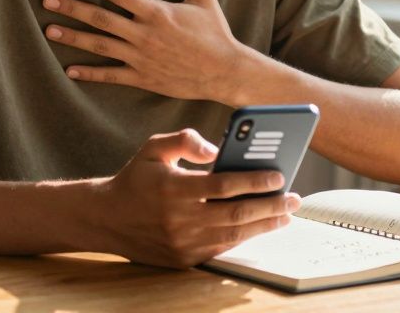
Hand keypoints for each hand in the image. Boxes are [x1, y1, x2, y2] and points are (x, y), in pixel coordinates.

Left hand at [42, 0, 245, 101]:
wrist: (224, 71)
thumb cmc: (215, 32)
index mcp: (157, 12)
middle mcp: (144, 34)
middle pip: (100, 18)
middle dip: (72, 8)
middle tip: (47, 0)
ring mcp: (141, 58)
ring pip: (100, 46)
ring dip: (73, 37)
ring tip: (49, 30)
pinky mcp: (143, 78)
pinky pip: (111, 76)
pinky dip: (90, 73)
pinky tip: (69, 70)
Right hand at [88, 129, 298, 268]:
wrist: (106, 219)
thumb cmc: (136, 179)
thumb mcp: (153, 148)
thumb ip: (185, 139)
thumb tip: (217, 149)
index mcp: (173, 188)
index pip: (224, 185)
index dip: (255, 181)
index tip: (278, 175)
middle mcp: (179, 219)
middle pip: (236, 213)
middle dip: (271, 206)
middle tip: (293, 197)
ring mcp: (182, 242)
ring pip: (234, 235)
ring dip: (265, 224)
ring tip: (286, 214)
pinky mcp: (184, 259)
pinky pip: (222, 248)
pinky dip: (245, 237)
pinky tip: (261, 226)